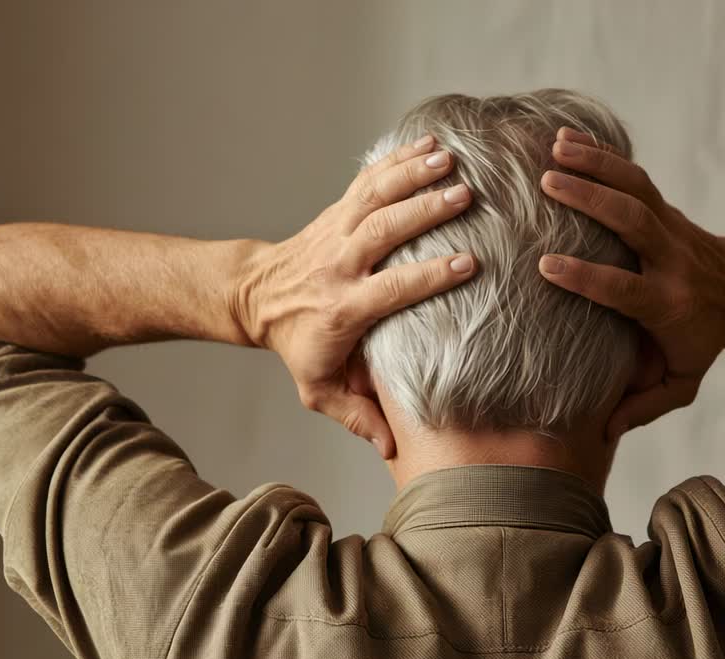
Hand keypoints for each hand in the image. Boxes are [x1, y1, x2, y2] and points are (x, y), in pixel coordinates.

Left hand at [236, 135, 477, 458]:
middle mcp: (341, 263)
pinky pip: (368, 180)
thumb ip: (356, 416)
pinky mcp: (339, 211)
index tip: (469, 263)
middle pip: (383, 230)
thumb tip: (392, 450)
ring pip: (375, 196)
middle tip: (466, 195)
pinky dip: (397, 158)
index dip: (428, 275)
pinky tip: (430, 142)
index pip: (390, 287)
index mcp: (343, 306)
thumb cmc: (298, 345)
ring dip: (412, 174)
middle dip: (423, 210)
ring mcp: (338, 230)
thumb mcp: (319, 388)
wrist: (255, 297)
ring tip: (451, 159)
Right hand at [537, 127, 724, 441]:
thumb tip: (601, 433)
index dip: (588, 277)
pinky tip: (567, 137)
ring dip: (595, 164)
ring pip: (634, 189)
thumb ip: (643, 405)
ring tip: (553, 147)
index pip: (625, 288)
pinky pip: (634, 176)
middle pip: (633, 222)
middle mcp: (670, 259)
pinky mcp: (664, 208)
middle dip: (591, 199)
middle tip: (547, 182)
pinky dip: (604, 154)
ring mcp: (669, 228)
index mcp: (666, 304)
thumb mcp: (682, 381)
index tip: (547, 266)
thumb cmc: (702, 340)